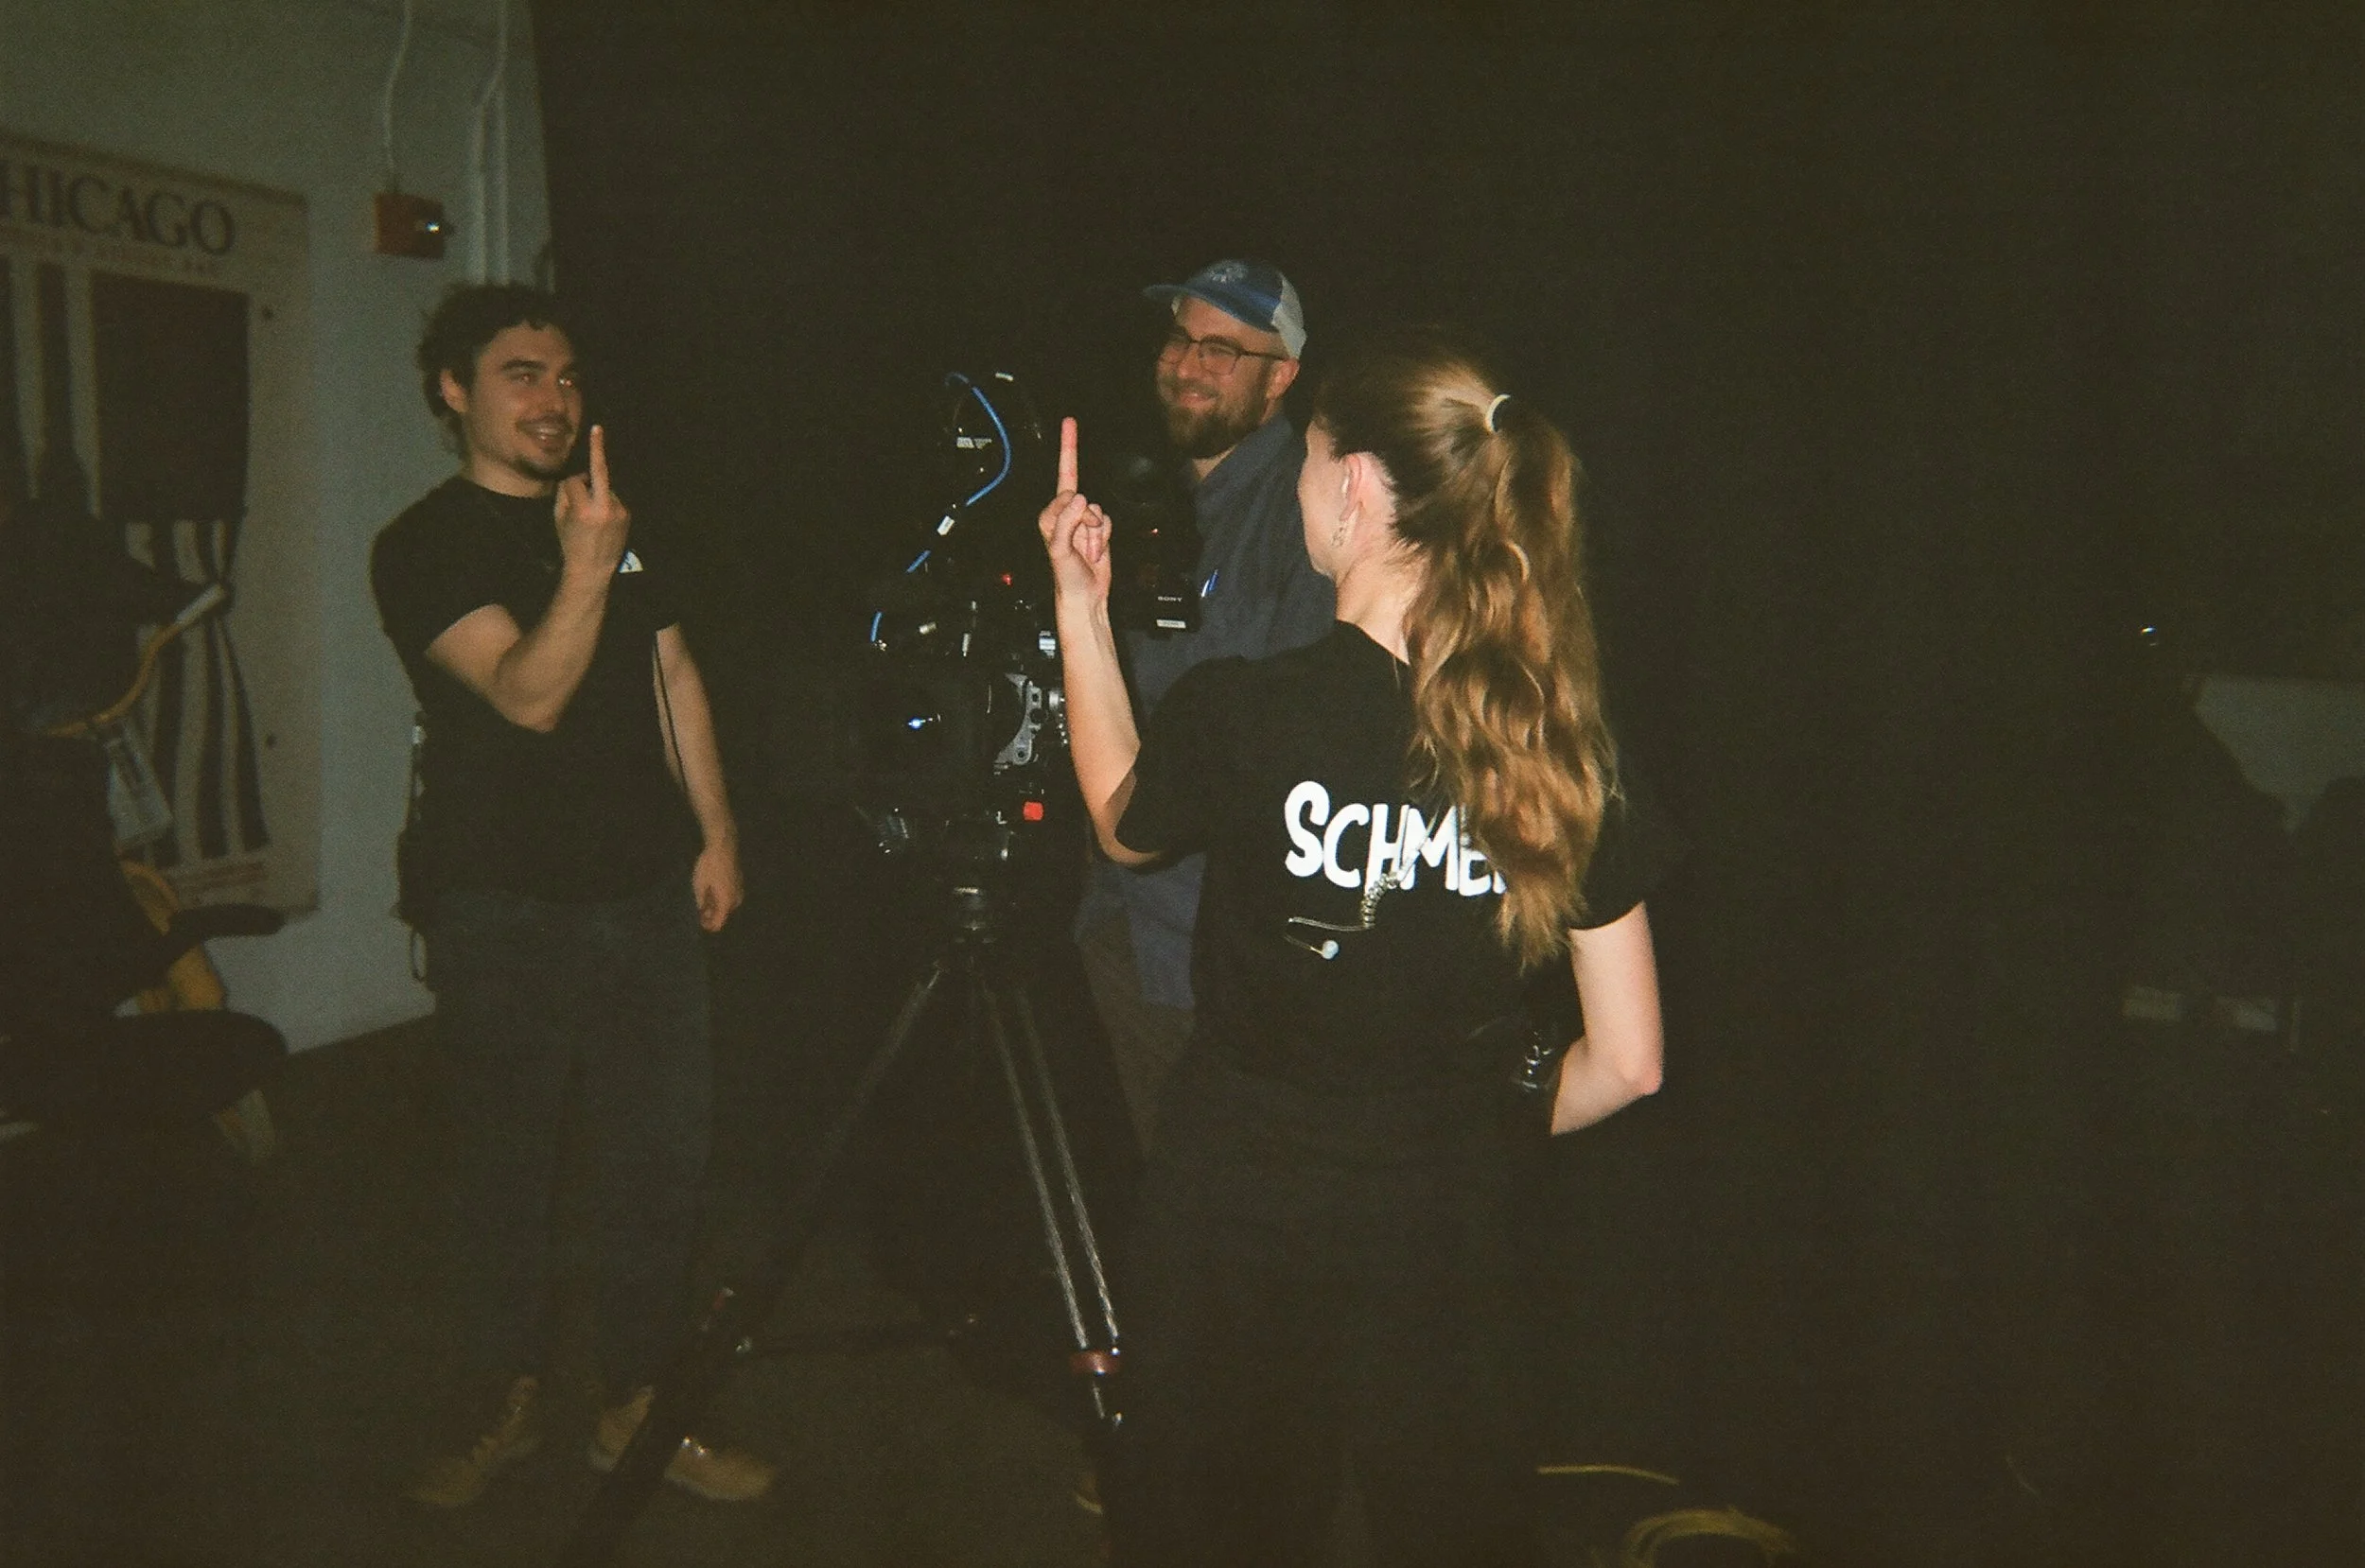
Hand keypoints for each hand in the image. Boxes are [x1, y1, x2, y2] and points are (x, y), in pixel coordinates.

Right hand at [553, 425, 630, 580]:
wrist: (593, 568)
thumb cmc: (570, 543)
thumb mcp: (559, 518)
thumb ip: (565, 494)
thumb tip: (575, 477)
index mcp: (585, 509)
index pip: (574, 482)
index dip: (567, 486)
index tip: (567, 483)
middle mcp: (605, 507)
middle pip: (599, 471)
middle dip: (598, 448)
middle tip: (598, 428)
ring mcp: (619, 510)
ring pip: (605, 487)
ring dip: (597, 492)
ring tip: (593, 517)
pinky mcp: (627, 513)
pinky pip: (613, 498)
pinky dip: (606, 502)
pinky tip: (602, 520)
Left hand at [692, 834, 742, 932]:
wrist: (723, 846)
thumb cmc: (709, 866)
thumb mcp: (699, 885)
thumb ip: (701, 902)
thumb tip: (702, 912)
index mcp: (726, 902)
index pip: (719, 923)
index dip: (709, 926)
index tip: (700, 923)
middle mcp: (736, 899)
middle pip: (724, 915)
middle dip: (712, 915)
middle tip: (699, 911)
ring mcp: (739, 890)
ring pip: (727, 905)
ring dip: (716, 906)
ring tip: (704, 900)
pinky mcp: (739, 882)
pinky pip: (730, 897)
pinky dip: (721, 898)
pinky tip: (712, 891)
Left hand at [1037, 418, 1112, 606]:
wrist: (1085, 596)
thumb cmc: (1065, 575)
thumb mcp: (1058, 547)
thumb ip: (1067, 521)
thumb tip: (1082, 498)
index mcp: (1051, 514)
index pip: (1063, 480)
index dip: (1068, 452)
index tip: (1070, 422)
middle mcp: (1065, 514)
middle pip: (1083, 498)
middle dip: (1087, 522)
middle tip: (1077, 512)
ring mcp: (1083, 522)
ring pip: (1099, 510)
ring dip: (1097, 533)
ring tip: (1087, 552)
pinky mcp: (1098, 530)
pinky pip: (1108, 521)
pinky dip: (1105, 537)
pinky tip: (1096, 552)